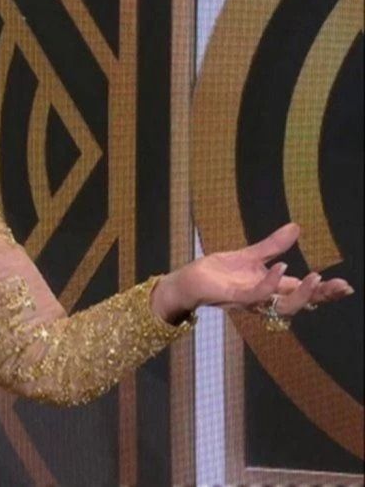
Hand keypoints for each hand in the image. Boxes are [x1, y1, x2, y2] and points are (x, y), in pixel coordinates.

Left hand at [152, 223, 353, 323]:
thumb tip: (296, 228)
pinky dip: (271, 282)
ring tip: (316, 277)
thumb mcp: (249, 255)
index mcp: (270, 288)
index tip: (346, 287)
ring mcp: (250, 300)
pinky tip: (282, 268)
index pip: (303, 292)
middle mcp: (264, 298)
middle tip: (339, 287)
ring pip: (282, 306)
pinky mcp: (233, 296)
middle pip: (299, 303)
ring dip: (301, 293)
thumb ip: (273, 246)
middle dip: (320, 296)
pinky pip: (256, 295)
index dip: (325, 292)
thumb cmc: (217, 272)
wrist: (188, 280)